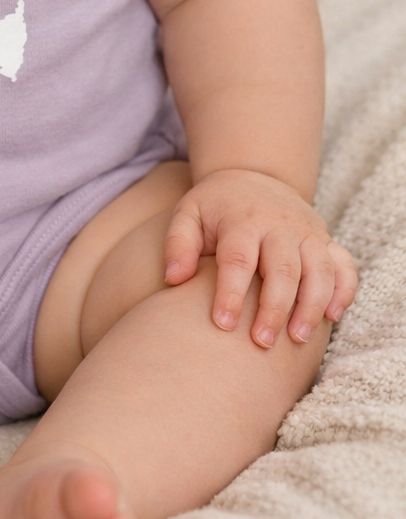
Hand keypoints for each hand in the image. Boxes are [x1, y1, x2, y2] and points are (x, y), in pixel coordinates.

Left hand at [163, 168, 357, 348]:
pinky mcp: (326, 240)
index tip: (223, 324)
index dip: (231, 293)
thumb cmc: (215, 206)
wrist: (253, 175)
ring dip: (311, 306)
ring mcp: (307, 232)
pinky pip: (344, 265)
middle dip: (274, 308)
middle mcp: (280, 225)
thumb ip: (178, 244)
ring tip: (297, 339)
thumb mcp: (188, 214)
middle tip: (261, 343)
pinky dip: (343, 290)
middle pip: (283, 269)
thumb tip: (174, 279)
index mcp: (242, 220)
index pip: (238, 259)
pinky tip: (332, 316)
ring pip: (319, 270)